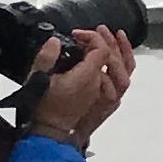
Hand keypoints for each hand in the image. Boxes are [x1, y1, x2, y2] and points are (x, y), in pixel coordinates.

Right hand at [29, 25, 132, 144]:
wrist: (49, 131)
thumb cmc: (43, 107)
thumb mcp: (38, 79)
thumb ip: (46, 57)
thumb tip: (55, 41)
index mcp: (87, 77)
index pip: (101, 51)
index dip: (91, 37)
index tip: (76, 34)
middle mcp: (99, 84)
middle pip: (115, 57)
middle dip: (107, 40)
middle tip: (96, 30)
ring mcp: (102, 92)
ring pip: (123, 69)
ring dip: (120, 51)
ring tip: (115, 36)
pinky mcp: (100, 97)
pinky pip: (119, 78)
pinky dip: (120, 64)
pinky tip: (113, 57)